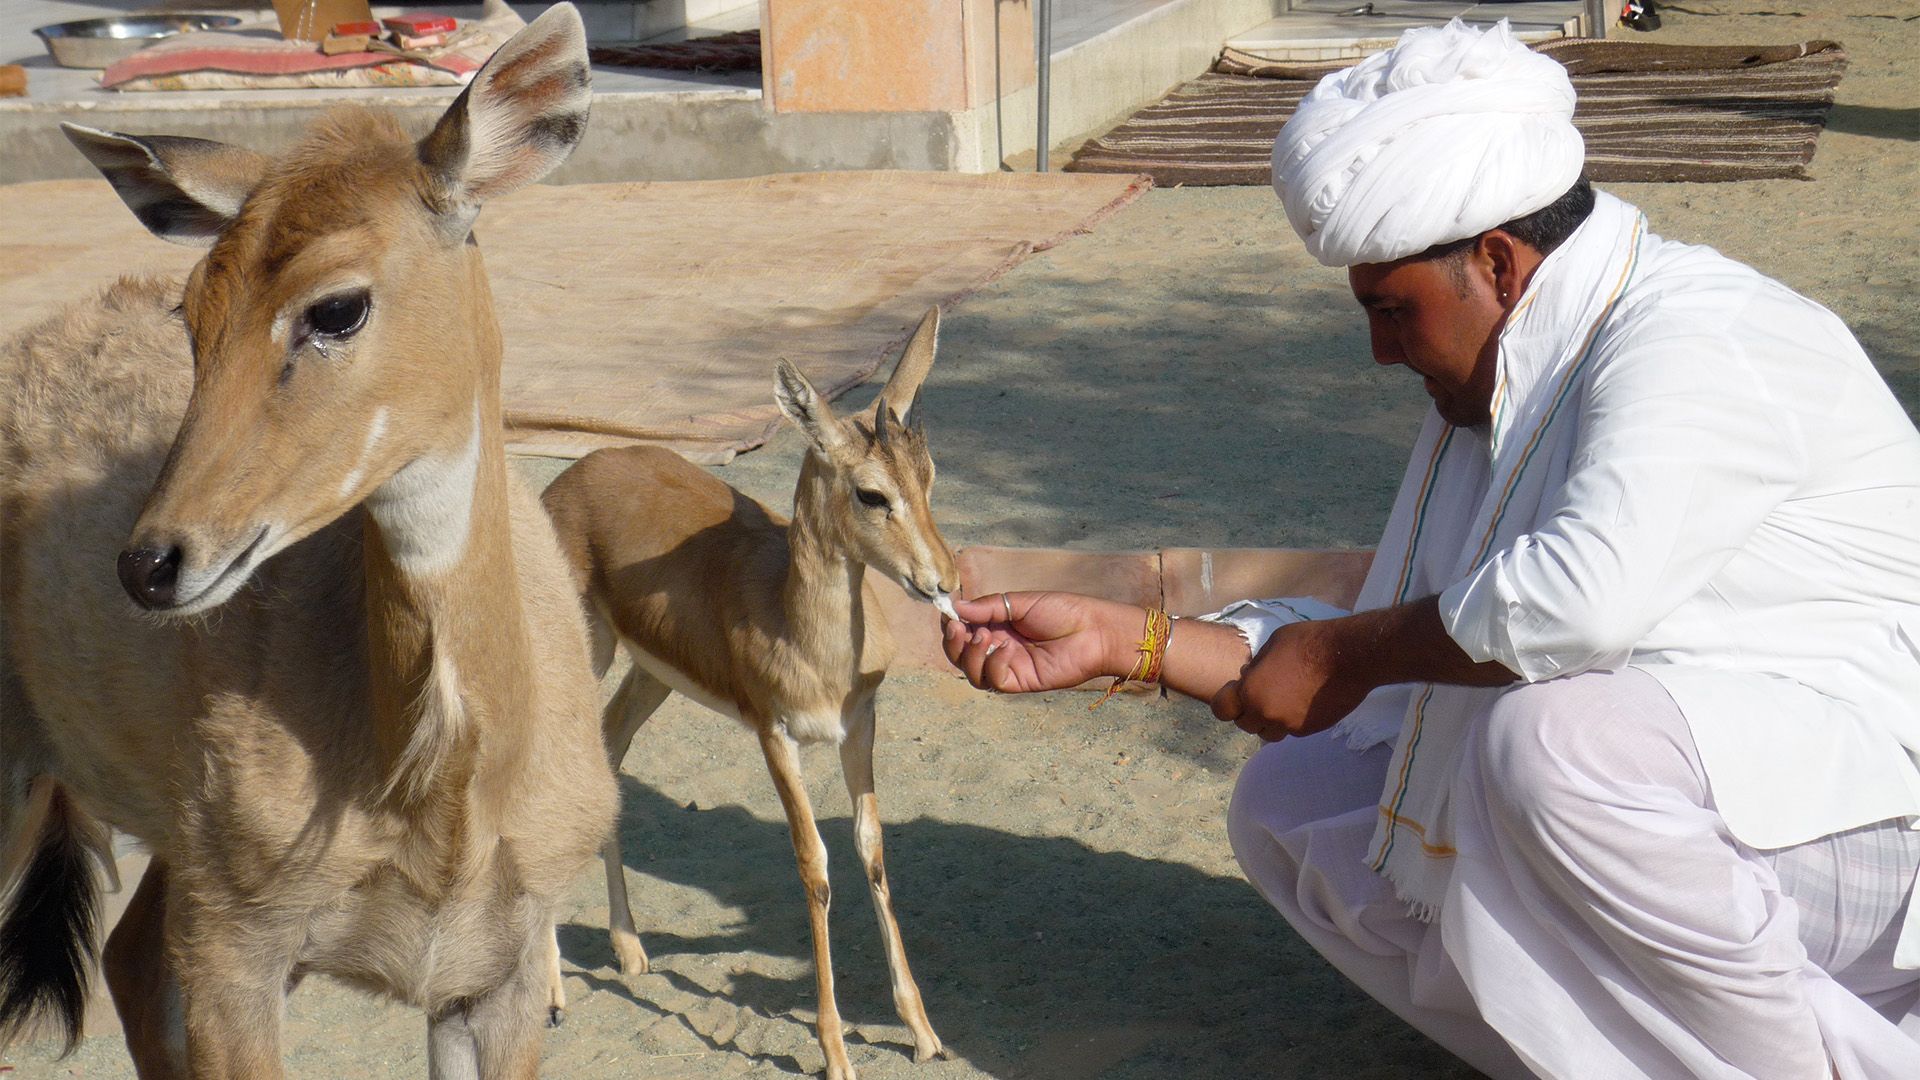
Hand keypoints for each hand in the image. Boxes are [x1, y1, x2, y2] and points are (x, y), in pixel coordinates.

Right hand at [942, 591, 1136, 693]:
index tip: (948, 615)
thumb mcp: (1021, 602)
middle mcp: (998, 648)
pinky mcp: (1020, 682)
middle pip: (961, 655)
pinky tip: (1006, 649)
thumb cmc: (1064, 611)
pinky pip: (994, 681)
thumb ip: (989, 607)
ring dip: (970, 654)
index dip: (951, 625)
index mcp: (998, 626)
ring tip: (984, 636)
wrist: (1094, 630)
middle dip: (954, 643)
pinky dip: (993, 665)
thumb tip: (956, 607)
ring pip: (972, 672)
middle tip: (958, 628)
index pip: (963, 631)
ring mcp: (1008, 666)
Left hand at [1210, 619, 1371, 740]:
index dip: (1227, 703)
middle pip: (1246, 724)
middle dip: (1250, 711)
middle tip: (1262, 695)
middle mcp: (1266, 713)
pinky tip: (1303, 702)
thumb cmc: (1308, 643)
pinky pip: (1291, 730)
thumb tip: (1248, 676)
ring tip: (1282, 701)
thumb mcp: (1272, 644)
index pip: (1222, 710)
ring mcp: (1288, 725)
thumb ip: (1256, 666)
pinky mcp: (1309, 730)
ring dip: (1270, 721)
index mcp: (1251, 691)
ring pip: (1269, 732)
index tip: (1235, 695)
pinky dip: (1292, 720)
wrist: (1348, 657)